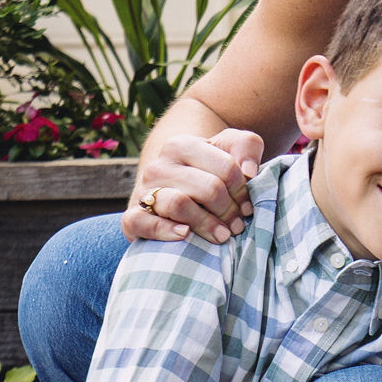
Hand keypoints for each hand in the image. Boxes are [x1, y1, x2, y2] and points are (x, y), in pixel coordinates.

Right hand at [125, 126, 264, 244]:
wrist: (167, 192)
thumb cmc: (205, 172)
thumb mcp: (228, 151)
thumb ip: (246, 146)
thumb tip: (249, 171)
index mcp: (183, 145)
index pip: (227, 168)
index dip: (244, 191)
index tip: (248, 207)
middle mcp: (159, 165)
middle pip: (209, 189)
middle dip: (230, 210)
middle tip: (238, 225)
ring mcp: (143, 191)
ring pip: (179, 204)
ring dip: (207, 224)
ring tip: (222, 235)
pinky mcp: (131, 217)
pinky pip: (144, 223)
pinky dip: (166, 230)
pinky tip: (185, 235)